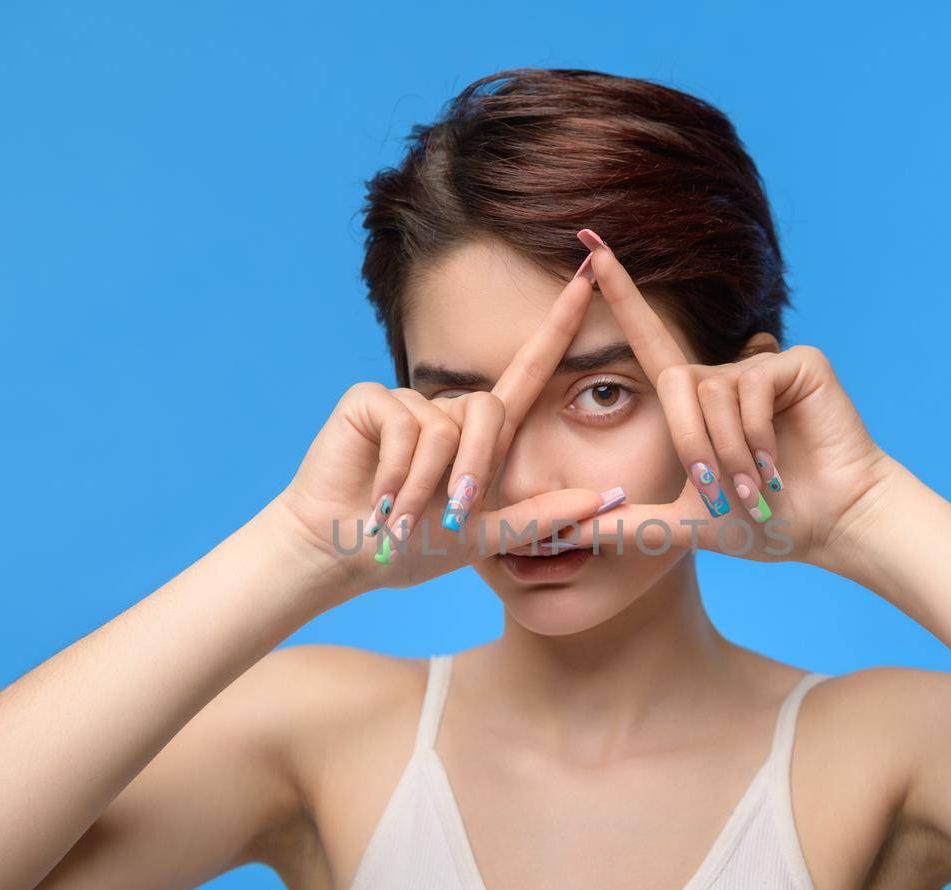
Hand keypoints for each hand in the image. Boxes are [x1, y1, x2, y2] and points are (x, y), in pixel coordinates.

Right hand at [268, 257, 615, 593]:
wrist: (344, 554)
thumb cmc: (412, 549)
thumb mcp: (484, 536)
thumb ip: (541, 516)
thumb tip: (606, 498)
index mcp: (482, 436)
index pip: (530, 372)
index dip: (558, 327)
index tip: (590, 275)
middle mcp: (449, 409)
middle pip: (490, 409)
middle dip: (474, 471)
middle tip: (446, 516)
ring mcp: (409, 401)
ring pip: (446, 426)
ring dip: (428, 482)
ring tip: (402, 517)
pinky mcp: (371, 399)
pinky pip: (405, 423)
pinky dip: (399, 470)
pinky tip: (381, 497)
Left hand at [566, 229, 901, 571]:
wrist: (829, 526)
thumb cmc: (764, 525)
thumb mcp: (684, 524)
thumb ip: (625, 523)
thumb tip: (563, 532)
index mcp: (696, 403)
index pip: (646, 340)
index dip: (619, 292)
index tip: (588, 240)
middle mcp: (725, 375)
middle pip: (674, 381)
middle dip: (690, 445)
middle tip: (720, 493)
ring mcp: (761, 364)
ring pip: (712, 391)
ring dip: (726, 449)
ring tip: (755, 486)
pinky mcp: (797, 362)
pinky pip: (752, 386)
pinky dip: (755, 435)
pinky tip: (775, 464)